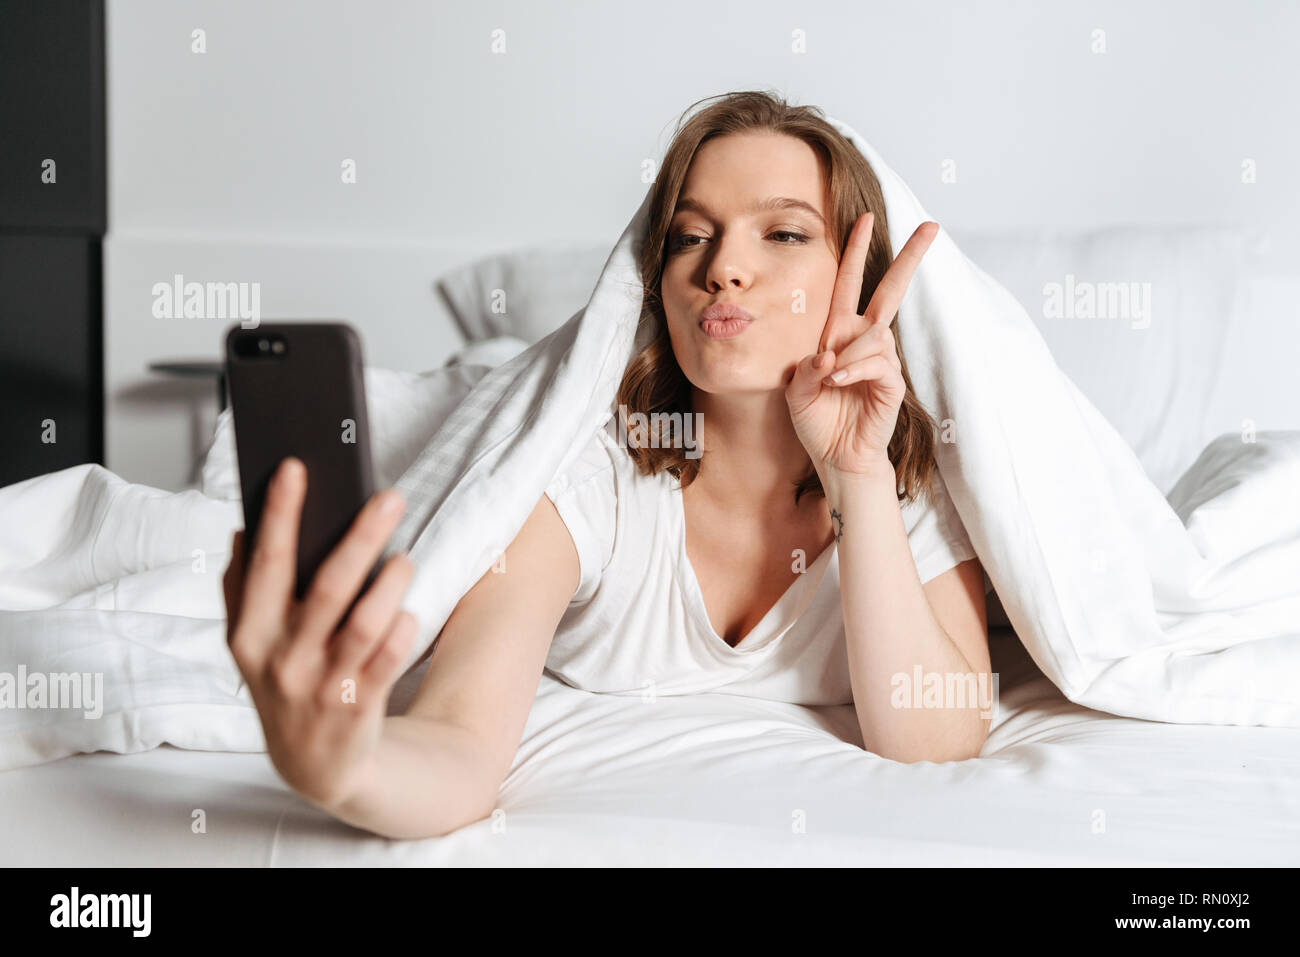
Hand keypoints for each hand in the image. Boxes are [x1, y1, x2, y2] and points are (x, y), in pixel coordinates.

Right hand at [222, 457, 418, 809]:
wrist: (314, 765)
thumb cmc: (286, 680)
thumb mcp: (253, 643)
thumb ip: (243, 589)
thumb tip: (242, 529)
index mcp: (248, 634)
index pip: (266, 563)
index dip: (280, 514)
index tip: (295, 467)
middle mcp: (281, 659)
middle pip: (327, 585)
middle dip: (359, 534)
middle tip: (389, 496)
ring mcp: (320, 685)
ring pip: (364, 621)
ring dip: (389, 584)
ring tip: (403, 557)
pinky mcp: (358, 706)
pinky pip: (386, 659)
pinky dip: (399, 630)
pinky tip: (408, 612)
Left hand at [785, 214, 938, 477]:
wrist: (836, 457)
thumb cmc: (817, 421)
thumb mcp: (795, 392)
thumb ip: (805, 369)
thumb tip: (828, 355)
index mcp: (838, 335)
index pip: (849, 285)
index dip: (856, 252)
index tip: (864, 218)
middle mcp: (863, 341)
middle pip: (890, 290)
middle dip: (909, 257)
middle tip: (930, 225)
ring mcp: (882, 361)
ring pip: (873, 335)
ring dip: (847, 356)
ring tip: (831, 382)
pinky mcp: (892, 383)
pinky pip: (876, 362)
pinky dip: (854, 370)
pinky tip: (839, 383)